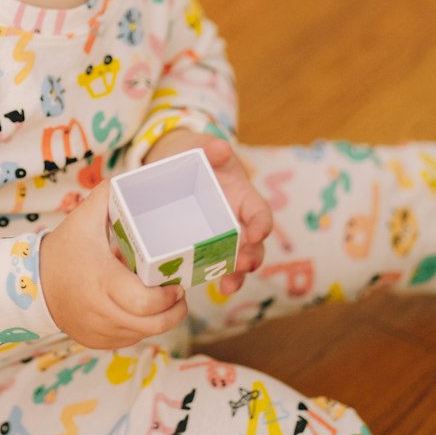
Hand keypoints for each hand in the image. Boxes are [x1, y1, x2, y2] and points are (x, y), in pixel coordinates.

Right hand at [39, 181, 189, 348]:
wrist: (31, 284)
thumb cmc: (63, 249)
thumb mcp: (83, 218)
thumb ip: (107, 195)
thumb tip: (131, 178)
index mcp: (103, 281)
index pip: (146, 302)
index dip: (168, 298)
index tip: (177, 284)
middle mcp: (102, 311)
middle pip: (151, 324)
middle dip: (173, 312)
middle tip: (178, 295)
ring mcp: (98, 331)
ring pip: (142, 334)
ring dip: (159, 321)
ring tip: (166, 302)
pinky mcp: (95, 341)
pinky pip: (128, 340)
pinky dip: (140, 328)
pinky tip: (142, 313)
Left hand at [144, 129, 272, 295]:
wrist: (173, 166)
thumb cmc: (195, 156)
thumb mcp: (201, 147)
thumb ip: (210, 147)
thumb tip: (220, 147)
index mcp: (242, 197)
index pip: (260, 213)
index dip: (261, 224)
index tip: (255, 233)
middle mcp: (236, 222)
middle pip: (253, 246)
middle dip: (251, 258)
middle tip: (241, 265)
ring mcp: (219, 238)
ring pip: (235, 262)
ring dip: (235, 276)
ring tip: (226, 287)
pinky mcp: (200, 247)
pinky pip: (208, 267)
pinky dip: (206, 277)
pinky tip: (194, 285)